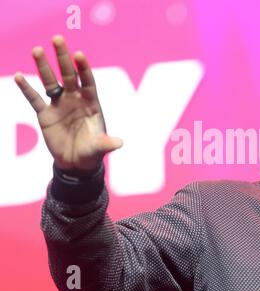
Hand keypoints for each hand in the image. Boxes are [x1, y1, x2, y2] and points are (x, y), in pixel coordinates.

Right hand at [14, 35, 122, 170]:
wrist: (76, 162)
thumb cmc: (92, 152)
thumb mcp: (100, 148)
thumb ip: (106, 143)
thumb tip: (119, 143)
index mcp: (91, 104)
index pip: (88, 82)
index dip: (84, 69)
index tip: (79, 54)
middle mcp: (75, 100)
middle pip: (69, 75)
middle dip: (64, 58)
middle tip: (58, 39)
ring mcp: (59, 105)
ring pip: (50, 82)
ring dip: (44, 67)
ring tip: (37, 50)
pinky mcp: (45, 114)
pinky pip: (35, 99)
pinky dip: (27, 89)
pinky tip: (20, 76)